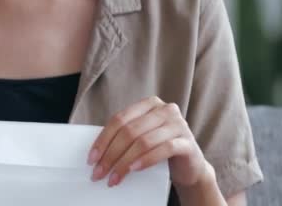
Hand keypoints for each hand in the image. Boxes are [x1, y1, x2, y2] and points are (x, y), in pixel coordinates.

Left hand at [88, 97, 210, 188]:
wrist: (189, 166)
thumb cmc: (159, 150)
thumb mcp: (140, 138)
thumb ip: (124, 137)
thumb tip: (95, 155)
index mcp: (149, 104)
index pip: (119, 119)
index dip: (103, 139)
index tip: (91, 159)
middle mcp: (165, 110)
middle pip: (129, 131)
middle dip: (111, 154)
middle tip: (100, 173)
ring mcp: (178, 124)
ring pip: (144, 141)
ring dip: (125, 162)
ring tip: (114, 178)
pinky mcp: (187, 142)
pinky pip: (164, 149)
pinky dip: (146, 160)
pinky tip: (134, 170)